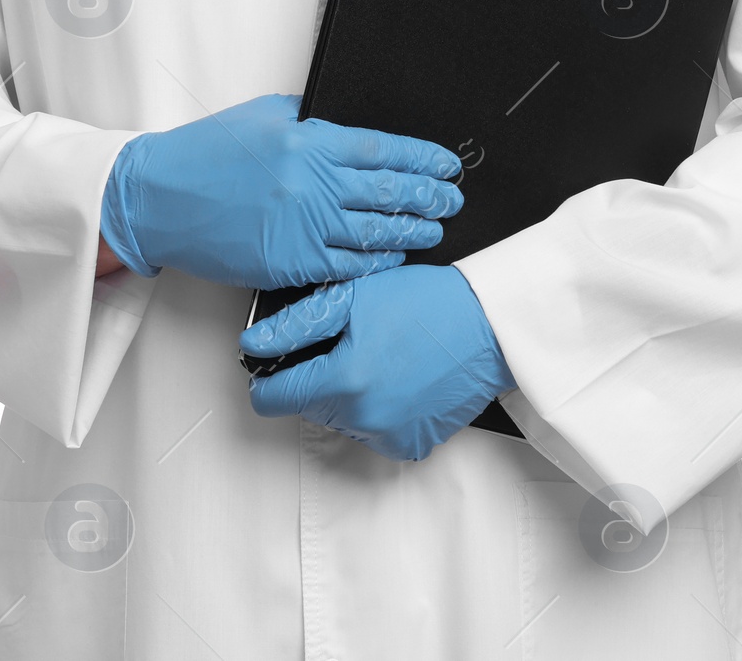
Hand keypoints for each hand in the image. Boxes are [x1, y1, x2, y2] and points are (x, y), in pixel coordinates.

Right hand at [98, 93, 463, 289]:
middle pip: (387, 191)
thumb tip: (347, 127)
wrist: (161, 197)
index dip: (422, 158)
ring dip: (411, 230)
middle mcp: (311, 184)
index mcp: (308, 142)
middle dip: (428, 195)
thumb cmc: (207, 153)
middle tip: (452, 198)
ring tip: (435, 228)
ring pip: (373, 232)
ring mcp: (301, 227)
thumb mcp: (263, 116)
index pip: (382, 150)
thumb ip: (309, 119)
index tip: (446, 162)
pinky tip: (394, 256)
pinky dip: (375, 261)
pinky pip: (345, 265)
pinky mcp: (288, 262)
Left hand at [240, 264, 513, 460]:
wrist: (488, 324)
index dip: (269, 378)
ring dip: (350, 395)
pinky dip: (379, 410)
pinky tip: (399, 378)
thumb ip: (296, 325)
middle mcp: (365, 419)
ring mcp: (391, 437)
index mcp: (344, 381)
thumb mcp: (354, 297)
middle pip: (311, 407)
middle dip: (319, 378)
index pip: (275, 399)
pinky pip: (376, 432)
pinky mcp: (414, 444)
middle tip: (350, 343)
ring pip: (343, 420)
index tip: (276, 365)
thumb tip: (254, 344)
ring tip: (380, 357)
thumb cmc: (427, 303)